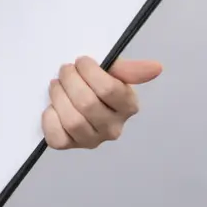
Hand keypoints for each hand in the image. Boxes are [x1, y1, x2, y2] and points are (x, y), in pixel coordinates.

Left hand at [42, 56, 161, 149]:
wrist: (74, 96)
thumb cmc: (95, 83)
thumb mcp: (112, 72)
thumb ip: (129, 69)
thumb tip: (156, 67)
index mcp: (128, 107)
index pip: (109, 89)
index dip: (90, 71)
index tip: (82, 62)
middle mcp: (113, 128)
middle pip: (87, 104)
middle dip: (71, 81)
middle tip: (65, 70)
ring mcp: (91, 139)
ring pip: (72, 120)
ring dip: (59, 96)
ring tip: (57, 84)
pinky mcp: (68, 145)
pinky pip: (56, 136)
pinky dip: (50, 118)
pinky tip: (53, 106)